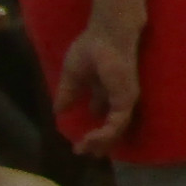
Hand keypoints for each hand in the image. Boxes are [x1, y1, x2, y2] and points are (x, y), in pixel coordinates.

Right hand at [54, 19, 142, 154]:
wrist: (107, 33)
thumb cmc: (92, 46)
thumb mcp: (72, 75)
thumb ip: (68, 93)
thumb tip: (58, 111)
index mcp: (107, 91)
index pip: (103, 117)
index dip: (92, 130)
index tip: (77, 143)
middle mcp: (118, 97)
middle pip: (112, 127)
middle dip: (98, 143)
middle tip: (82, 152)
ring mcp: (124, 98)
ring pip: (116, 130)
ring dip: (100, 142)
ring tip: (85, 149)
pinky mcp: (127, 98)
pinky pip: (118, 123)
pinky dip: (105, 135)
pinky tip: (91, 139)